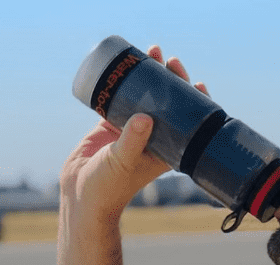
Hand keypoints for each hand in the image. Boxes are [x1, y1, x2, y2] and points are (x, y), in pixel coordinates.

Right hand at [59, 46, 209, 224]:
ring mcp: (133, 130)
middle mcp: (154, 139)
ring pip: (147, 97)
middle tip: (170, 60)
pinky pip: (122, 97)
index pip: (189, 123)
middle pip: (169, 104)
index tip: (197, 83)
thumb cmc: (109, 187)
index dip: (195, 102)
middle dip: (172, 81)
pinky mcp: (112, 125)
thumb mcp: (123, 162)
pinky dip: (126, 81)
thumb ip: (133, 141)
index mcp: (167, 151)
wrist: (82, 195)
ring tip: (153, 53)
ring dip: (151, 76)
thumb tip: (146, 118)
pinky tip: (128, 64)